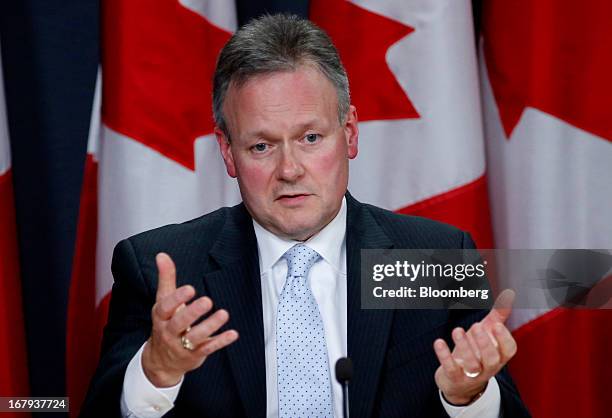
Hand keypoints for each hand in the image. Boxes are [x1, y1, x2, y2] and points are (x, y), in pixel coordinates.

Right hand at [141, 252, 238, 386]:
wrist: (160, 361)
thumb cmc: (165, 324)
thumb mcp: (162, 302)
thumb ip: (166, 278)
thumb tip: (162, 255)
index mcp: (161, 316)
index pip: (165, 307)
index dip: (177, 298)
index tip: (190, 288)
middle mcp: (169, 332)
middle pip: (179, 323)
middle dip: (192, 312)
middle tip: (207, 301)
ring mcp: (182, 345)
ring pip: (195, 337)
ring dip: (210, 325)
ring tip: (223, 314)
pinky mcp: (195, 354)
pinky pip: (208, 348)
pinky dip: (220, 341)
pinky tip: (233, 334)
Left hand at [433, 289, 516, 404]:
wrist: (459, 383)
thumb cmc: (476, 353)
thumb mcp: (486, 334)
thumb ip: (497, 316)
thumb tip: (509, 294)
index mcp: (498, 356)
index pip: (509, 350)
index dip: (504, 338)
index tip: (496, 325)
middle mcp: (487, 367)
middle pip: (491, 359)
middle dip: (485, 343)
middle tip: (476, 326)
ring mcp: (471, 375)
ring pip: (472, 365)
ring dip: (464, 347)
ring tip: (457, 330)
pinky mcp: (454, 377)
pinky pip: (451, 369)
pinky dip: (444, 356)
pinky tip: (439, 341)